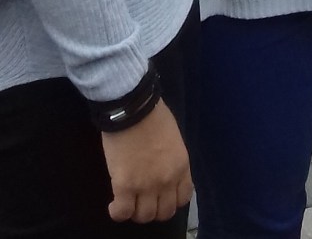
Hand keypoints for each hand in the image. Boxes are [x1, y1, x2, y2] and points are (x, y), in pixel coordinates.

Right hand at [101, 100, 191, 223]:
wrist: (133, 108)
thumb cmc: (153, 116)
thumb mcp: (174, 140)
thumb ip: (172, 160)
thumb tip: (164, 170)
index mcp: (181, 166)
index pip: (183, 198)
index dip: (171, 200)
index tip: (161, 196)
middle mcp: (167, 180)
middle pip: (164, 213)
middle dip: (154, 209)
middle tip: (143, 200)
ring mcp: (146, 185)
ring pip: (144, 216)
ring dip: (135, 211)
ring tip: (128, 201)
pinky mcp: (124, 186)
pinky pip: (122, 212)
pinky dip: (118, 212)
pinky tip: (114, 204)